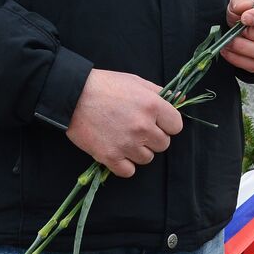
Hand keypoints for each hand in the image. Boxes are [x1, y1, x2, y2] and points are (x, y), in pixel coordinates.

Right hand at [65, 69, 181, 177]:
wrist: (72, 95)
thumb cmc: (105, 85)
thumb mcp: (136, 82)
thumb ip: (160, 92)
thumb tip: (181, 98)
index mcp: (152, 106)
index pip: (176, 126)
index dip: (167, 124)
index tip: (156, 121)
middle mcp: (143, 127)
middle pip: (163, 145)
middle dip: (153, 138)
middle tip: (136, 128)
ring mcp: (126, 144)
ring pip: (147, 159)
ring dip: (138, 151)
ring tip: (124, 137)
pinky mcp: (110, 157)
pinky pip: (128, 171)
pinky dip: (124, 164)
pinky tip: (117, 151)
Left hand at [221, 0, 253, 73]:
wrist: (244, 28)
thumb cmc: (246, 12)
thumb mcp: (242, 1)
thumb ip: (241, 0)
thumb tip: (242, 8)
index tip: (244, 17)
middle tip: (239, 30)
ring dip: (244, 48)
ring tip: (229, 42)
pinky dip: (239, 59)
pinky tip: (228, 51)